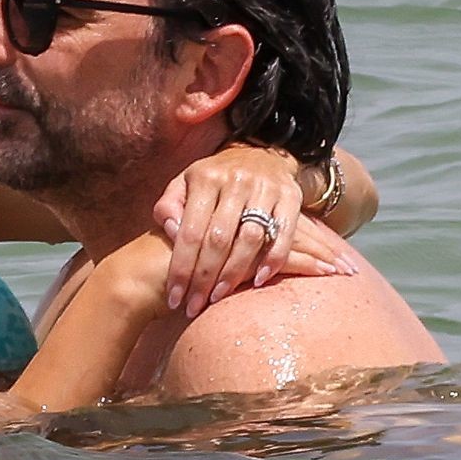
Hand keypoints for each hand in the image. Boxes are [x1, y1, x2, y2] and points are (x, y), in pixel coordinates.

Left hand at [152, 144, 358, 320]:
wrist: (260, 154)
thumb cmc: (214, 179)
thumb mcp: (185, 183)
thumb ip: (169, 206)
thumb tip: (170, 230)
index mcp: (206, 178)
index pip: (190, 231)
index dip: (181, 267)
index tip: (174, 296)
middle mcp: (236, 181)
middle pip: (218, 239)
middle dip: (204, 278)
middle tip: (194, 305)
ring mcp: (265, 188)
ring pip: (249, 239)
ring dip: (234, 274)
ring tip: (218, 298)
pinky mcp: (291, 197)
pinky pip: (284, 234)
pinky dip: (273, 260)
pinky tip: (259, 280)